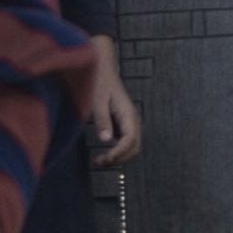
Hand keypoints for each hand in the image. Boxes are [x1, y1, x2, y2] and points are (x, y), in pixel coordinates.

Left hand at [86, 47, 143, 166]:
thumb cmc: (99, 82)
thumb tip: (105, 140)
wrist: (102, 70)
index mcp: (128, 114)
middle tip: (100, 162)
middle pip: (135, 148)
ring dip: (119, 157)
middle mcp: (133, 120)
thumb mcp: (97, 100)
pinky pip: (125, 143)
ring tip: (100, 161)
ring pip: (131, 148)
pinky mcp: (124, 124)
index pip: (130, 140)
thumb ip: (102, 120)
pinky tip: (103, 153)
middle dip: (120, 158)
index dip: (119, 153)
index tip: (105, 159)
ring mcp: (129, 123)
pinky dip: (117, 152)